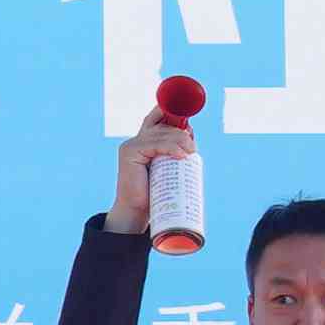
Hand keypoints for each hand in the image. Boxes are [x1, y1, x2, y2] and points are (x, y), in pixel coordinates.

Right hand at [107, 112, 188, 233]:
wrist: (137, 211)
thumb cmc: (154, 192)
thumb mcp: (167, 168)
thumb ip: (173, 152)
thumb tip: (191, 136)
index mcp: (143, 141)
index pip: (156, 118)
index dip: (171, 114)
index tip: (189, 126)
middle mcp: (136, 139)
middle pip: (163, 127)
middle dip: (182, 134)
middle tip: (193, 149)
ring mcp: (131, 144)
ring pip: (161, 135)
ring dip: (180, 141)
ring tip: (191, 153)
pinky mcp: (130, 152)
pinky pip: (156, 144)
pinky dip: (171, 148)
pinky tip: (181, 155)